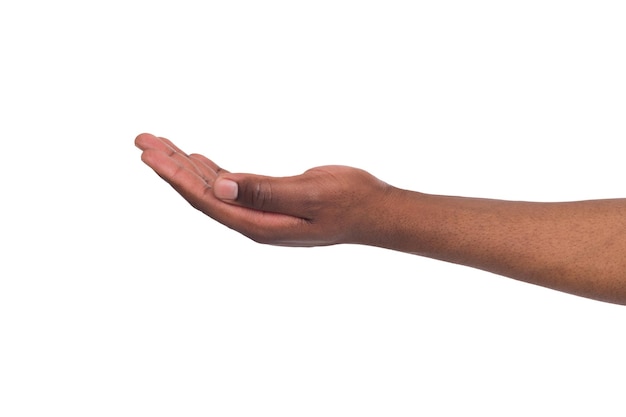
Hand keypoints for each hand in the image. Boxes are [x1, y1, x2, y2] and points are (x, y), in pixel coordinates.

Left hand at [135, 133, 393, 245]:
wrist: (375, 212)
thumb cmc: (350, 203)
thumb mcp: (310, 194)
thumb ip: (266, 191)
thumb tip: (221, 187)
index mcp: (259, 223)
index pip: (206, 199)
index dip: (176, 177)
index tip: (150, 154)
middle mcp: (254, 220)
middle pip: (202, 192)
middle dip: (171, 166)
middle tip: (142, 140)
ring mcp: (261, 211)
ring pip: (214, 187)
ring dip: (186, 166)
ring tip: (159, 144)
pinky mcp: (270, 200)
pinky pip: (232, 184)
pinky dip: (211, 169)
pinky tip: (197, 159)